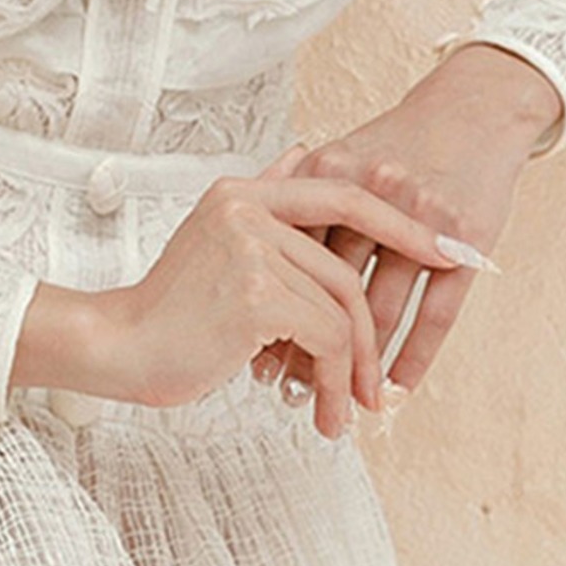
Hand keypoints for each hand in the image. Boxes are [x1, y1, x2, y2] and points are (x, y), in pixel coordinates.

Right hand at [13, 149, 470, 441]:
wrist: (115, 348)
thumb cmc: (167, 312)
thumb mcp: (215, 242)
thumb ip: (264, 201)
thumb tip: (302, 153)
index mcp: (242, 193)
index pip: (343, 194)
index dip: (401, 222)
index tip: (449, 251)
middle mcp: (248, 208)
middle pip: (346, 268)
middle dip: (373, 333)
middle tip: (384, 386)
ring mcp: (251, 246)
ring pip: (339, 308)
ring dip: (350, 372)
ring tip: (346, 413)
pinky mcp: (256, 292)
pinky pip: (324, 337)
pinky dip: (334, 381)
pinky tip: (325, 413)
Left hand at [252, 44, 552, 407]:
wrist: (475, 109)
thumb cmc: (400, 141)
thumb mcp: (340, 156)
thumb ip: (293, 198)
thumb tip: (247, 255)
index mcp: (331, 172)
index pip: (291, 254)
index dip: (272, 306)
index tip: (251, 350)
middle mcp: (374, 193)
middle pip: (330, 287)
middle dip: (309, 344)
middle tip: (290, 390)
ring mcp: (422, 218)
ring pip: (381, 308)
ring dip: (360, 362)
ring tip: (341, 400)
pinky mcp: (466, 240)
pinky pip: (436, 312)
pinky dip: (414, 356)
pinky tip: (394, 388)